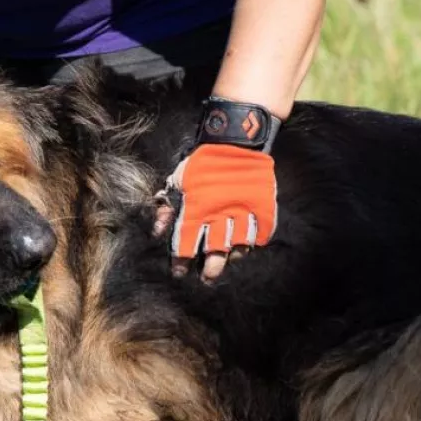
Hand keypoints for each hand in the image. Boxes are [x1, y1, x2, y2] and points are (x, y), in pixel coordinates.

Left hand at [153, 143, 277, 282]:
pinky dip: (255, 242)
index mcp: (197, 208)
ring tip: (228, 261)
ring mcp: (244, 212)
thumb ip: (167, 207)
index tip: (179, 273)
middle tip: (206, 279)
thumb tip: (157, 233)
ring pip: (239, 246)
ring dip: (232, 257)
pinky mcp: (263, 208)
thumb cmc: (202, 162)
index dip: (181, 261)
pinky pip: (261, 234)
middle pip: (215, 252)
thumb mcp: (178, 180)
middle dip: (210, 269)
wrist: (236, 141)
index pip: (186, 243)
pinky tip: (248, 246)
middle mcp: (220, 215)